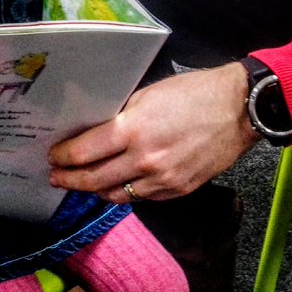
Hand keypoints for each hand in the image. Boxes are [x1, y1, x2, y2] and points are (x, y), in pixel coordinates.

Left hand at [47, 63, 259, 202]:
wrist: (238, 110)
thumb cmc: (195, 93)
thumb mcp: (148, 94)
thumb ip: (122, 116)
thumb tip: (96, 130)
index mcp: (134, 130)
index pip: (85, 152)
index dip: (64, 157)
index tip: (54, 156)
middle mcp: (145, 160)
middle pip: (94, 180)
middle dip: (69, 179)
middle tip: (56, 177)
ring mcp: (162, 180)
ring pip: (115, 195)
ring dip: (93, 190)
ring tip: (82, 184)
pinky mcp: (178, 191)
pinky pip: (141, 198)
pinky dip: (123, 193)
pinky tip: (115, 185)